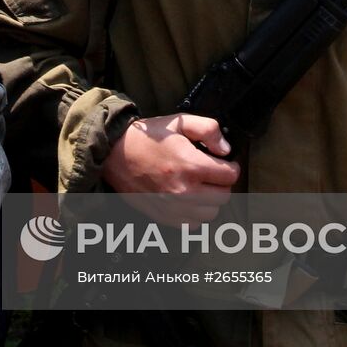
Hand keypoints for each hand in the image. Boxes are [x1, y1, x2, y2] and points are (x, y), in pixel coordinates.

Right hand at [101, 114, 240, 223]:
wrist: (116, 155)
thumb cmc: (147, 138)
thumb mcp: (179, 121)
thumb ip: (208, 129)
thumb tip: (225, 149)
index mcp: (191, 165)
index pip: (230, 175)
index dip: (230, 166)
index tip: (224, 162)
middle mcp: (185, 191)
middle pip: (224, 196)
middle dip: (222, 183)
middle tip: (211, 173)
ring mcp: (174, 207)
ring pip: (211, 213)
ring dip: (210, 200)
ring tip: (200, 186)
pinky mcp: (165, 217)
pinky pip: (193, 224)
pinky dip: (195, 214)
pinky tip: (188, 199)